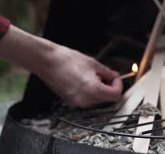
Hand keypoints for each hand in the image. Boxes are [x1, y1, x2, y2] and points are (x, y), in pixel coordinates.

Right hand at [0, 25, 122, 107]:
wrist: (47, 61)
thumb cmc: (66, 60)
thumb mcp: (92, 63)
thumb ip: (107, 72)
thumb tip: (114, 76)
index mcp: (93, 90)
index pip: (115, 95)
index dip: (118, 85)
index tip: (115, 78)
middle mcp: (85, 100)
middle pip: (106, 99)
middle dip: (108, 87)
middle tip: (104, 75)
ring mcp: (76, 103)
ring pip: (96, 100)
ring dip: (98, 89)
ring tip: (90, 76)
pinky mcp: (70, 102)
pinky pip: (85, 100)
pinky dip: (88, 92)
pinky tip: (82, 80)